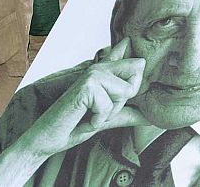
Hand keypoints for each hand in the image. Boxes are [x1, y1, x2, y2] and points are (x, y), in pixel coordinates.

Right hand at [18, 38, 146, 157]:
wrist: (48, 139)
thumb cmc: (74, 127)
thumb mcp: (108, 119)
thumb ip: (128, 112)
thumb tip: (152, 116)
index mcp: (106, 71)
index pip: (136, 61)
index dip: (140, 77)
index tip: (120, 93)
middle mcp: (100, 67)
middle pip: (138, 70)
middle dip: (124, 99)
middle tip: (99, 109)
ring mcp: (92, 74)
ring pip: (125, 92)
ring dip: (109, 112)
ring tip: (90, 114)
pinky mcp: (86, 85)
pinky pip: (109, 106)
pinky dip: (97, 120)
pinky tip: (82, 118)